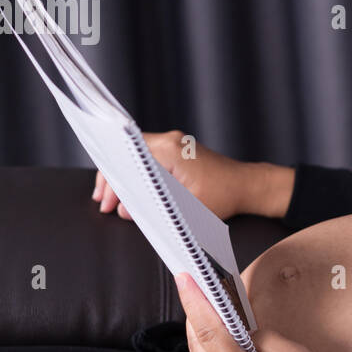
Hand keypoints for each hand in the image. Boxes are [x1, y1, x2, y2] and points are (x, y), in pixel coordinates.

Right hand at [91, 129, 294, 219]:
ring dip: (124, 178)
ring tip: (113, 201)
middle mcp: (169, 140)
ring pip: (136, 157)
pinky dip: (138, 175)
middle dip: (113, 180)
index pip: (127, 160)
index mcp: (169, 149)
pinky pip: (148, 159)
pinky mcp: (177, 150)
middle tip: (104, 203)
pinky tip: (131, 192)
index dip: (111, 181)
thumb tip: (125, 211)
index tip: (104, 199)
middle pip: (127, 155)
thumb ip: (153, 209)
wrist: (248, 185)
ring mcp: (173, 143)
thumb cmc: (224, 196)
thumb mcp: (187, 209)